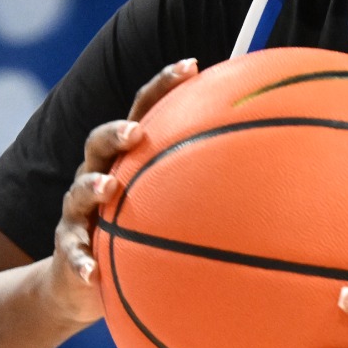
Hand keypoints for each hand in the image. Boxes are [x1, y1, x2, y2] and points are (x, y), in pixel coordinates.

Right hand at [48, 57, 200, 322]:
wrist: (80, 281)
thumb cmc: (138, 233)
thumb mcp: (170, 207)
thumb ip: (211, 185)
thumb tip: (278, 170)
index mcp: (127, 158)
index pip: (143, 111)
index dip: (163, 86)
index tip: (192, 66)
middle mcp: (99, 175)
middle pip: (99, 141)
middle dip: (116, 132)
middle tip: (137, 132)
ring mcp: (79, 211)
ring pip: (79, 191)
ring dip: (93, 186)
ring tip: (110, 187)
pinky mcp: (69, 247)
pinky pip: (71, 252)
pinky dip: (81, 260)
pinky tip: (95, 273)